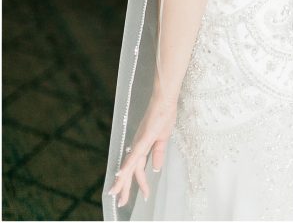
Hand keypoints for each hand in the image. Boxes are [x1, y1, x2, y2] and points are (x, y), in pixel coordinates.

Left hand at [107, 91, 177, 208]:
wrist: (165, 100)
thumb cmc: (165, 115)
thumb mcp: (164, 138)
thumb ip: (159, 153)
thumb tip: (155, 169)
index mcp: (143, 146)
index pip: (139, 168)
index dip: (141, 183)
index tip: (145, 196)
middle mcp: (137, 145)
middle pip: (129, 171)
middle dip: (124, 187)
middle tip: (119, 203)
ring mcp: (139, 142)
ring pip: (129, 166)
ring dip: (122, 181)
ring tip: (115, 195)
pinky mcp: (143, 138)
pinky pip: (134, 155)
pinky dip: (127, 165)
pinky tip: (120, 174)